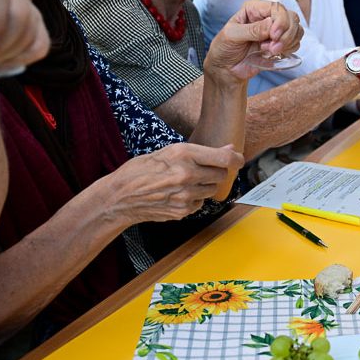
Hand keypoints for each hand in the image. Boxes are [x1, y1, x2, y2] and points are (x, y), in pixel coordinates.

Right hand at [87, 142, 243, 224]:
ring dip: (205, 185)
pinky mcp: (183, 210)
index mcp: (183, 154)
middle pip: (221, 174)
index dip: (236, 159)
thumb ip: (201, 152)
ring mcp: (185, 194)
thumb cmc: (141, 170)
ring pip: (212, 189)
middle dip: (216, 171)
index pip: (224, 159)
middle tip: (202, 169)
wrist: (121, 197)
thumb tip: (230, 149)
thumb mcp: (169, 152)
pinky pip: (200, 203)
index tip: (239, 159)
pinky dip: (194, 198)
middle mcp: (187, 174)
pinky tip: (178, 193)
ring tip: (185, 181)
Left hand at [204, 0, 301, 80]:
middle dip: (286, 35)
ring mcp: (276, 30)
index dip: (280, 22)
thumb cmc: (224, 48)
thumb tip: (271, 23)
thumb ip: (252, 30)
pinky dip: (289, 49)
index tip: (273, 36)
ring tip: (269, 51)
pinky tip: (273, 54)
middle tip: (272, 48)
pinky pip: (296, 43)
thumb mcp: (232, 35)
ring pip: (297, 30)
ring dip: (287, 43)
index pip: (277, 8)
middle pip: (291, 18)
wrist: (226, 68)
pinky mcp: (281, 43)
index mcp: (254, 8)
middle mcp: (267, 16)